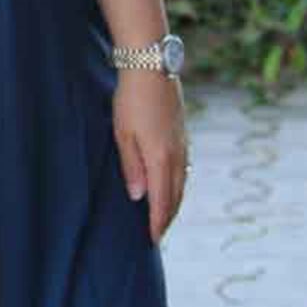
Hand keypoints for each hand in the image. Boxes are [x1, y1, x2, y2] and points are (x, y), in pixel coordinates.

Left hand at [112, 70, 187, 244]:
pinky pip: (184, 167)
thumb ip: (131, 167)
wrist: (152, 66)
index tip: (153, 239)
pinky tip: (172, 184)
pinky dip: (179, 183)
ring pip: (183, 181)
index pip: (162, 200)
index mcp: (161, 158)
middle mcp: (177, 154)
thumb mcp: (122, 134)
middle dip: (168, 216)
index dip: (158, 222)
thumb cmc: (130, 100)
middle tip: (159, 233)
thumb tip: (138, 197)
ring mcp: (183, 142)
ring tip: (166, 215)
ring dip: (175, 201)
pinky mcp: (183, 133)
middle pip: (176, 194)